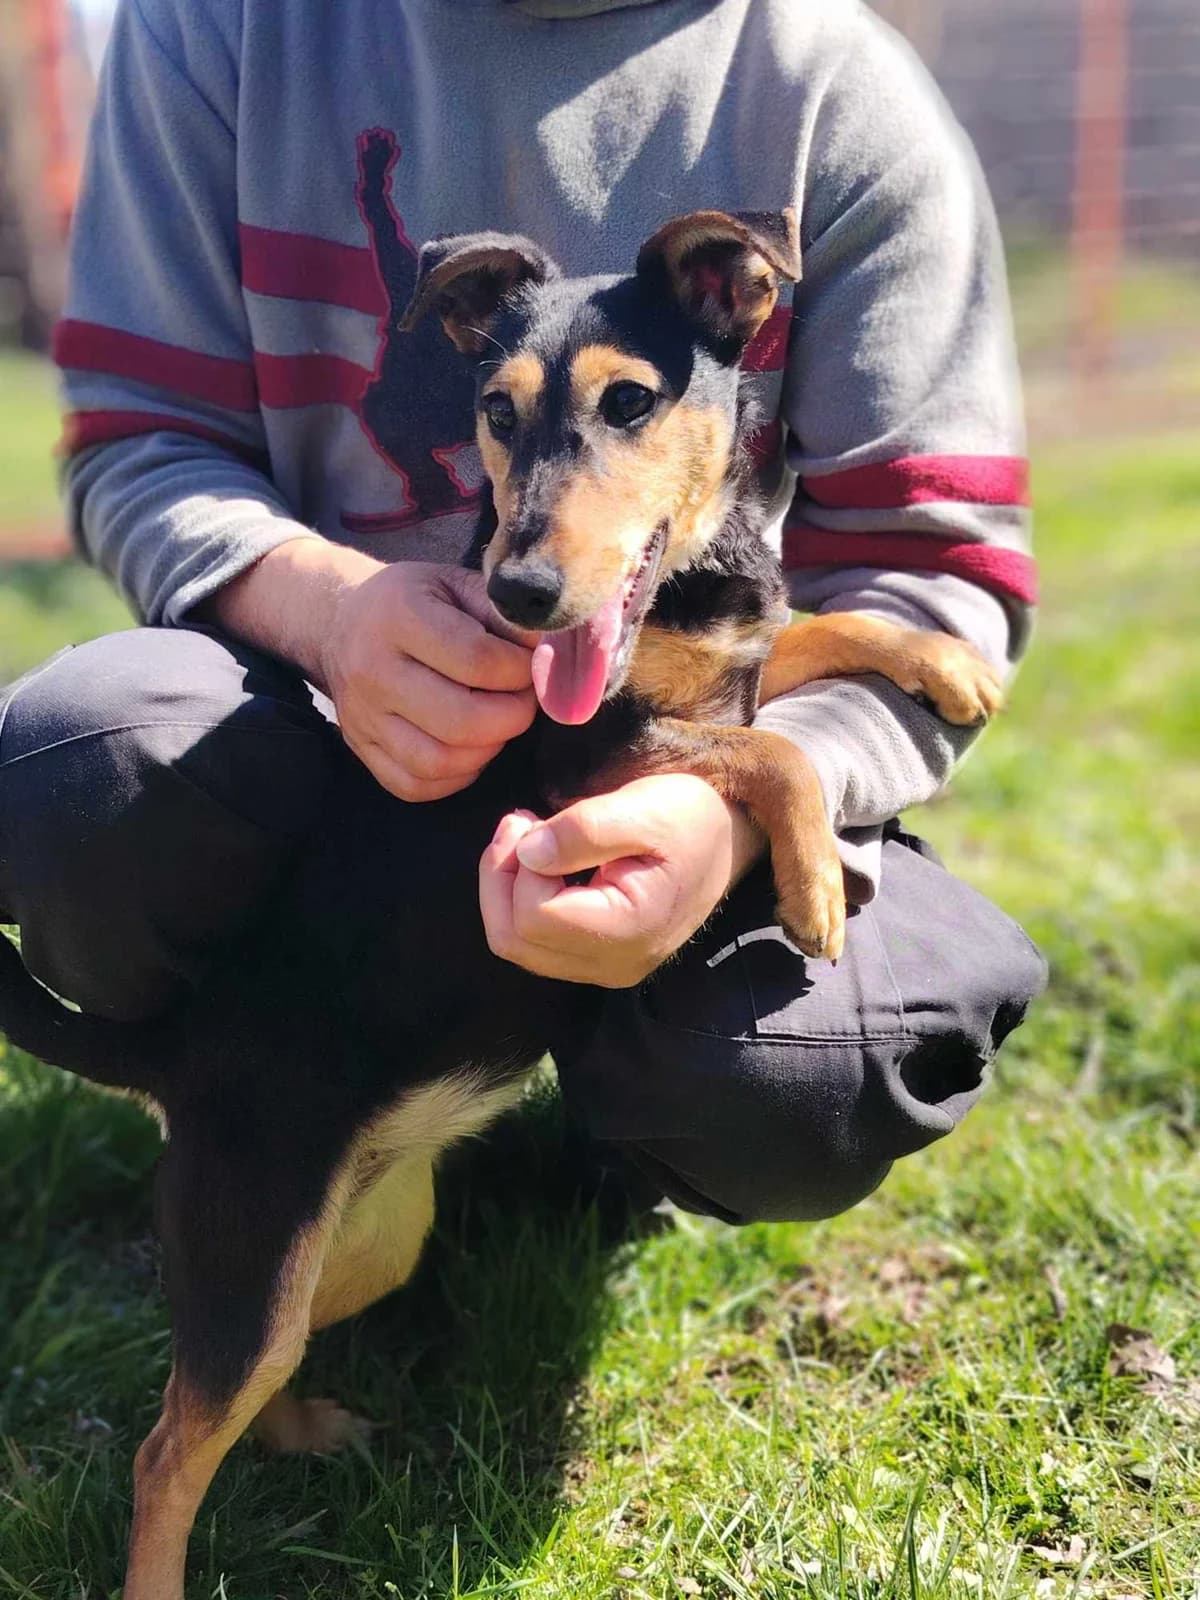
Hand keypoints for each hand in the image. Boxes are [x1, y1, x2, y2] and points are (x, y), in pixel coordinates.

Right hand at [319, 560, 537, 800]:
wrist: (342, 621)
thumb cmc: (416, 601)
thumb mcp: (458, 585)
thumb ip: (505, 616)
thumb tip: (552, 655)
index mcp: (399, 616)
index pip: (479, 661)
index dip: (522, 670)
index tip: (533, 666)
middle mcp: (372, 669)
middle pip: (462, 721)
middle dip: (513, 716)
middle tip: (523, 700)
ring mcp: (362, 715)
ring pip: (439, 761)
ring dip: (487, 749)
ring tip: (498, 721)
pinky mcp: (360, 748)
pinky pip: (416, 785)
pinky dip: (456, 775)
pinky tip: (471, 747)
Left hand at [478, 774, 764, 986]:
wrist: (729, 838)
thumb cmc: (692, 816)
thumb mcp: (645, 806)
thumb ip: (584, 829)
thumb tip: (527, 852)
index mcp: (630, 929)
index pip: (533, 916)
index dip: (517, 865)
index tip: (530, 818)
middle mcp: (615, 964)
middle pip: (514, 940)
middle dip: (500, 878)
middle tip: (518, 824)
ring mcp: (606, 968)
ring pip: (518, 947)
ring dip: (507, 890)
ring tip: (528, 839)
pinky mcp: (599, 960)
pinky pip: (536, 946)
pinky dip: (523, 903)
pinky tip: (543, 865)